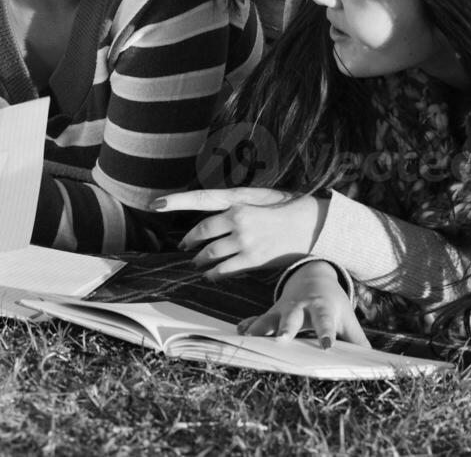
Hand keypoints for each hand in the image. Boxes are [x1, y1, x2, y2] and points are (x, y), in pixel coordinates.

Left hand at [153, 187, 327, 278]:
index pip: (199, 199)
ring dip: (200, 260)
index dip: (175, 201)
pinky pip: (225, 269)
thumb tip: (216, 210)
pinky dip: (214, 273)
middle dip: (189, 242)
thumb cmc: (287, 205)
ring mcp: (245, 241)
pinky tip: (210, 274)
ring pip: (211, 253)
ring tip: (197, 263)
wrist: (315, 224)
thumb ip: (236, 204)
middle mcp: (238, 219)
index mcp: (238, 200)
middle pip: (201, 233)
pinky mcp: (254, 259)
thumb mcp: (259, 196)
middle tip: (184, 247)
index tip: (155, 203)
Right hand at [238, 261, 368, 348]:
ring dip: (260, 328)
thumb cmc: (333, 304)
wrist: (313, 277)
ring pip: (270, 318)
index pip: (325, 321)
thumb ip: (357, 339)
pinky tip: (239, 332)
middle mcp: (300, 307)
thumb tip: (372, 363)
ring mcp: (283, 309)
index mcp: (322, 307)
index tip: (326, 346)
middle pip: (293, 318)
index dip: (325, 333)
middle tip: (281, 340)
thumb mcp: (347, 317)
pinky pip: (258, 318)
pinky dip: (249, 325)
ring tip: (250, 338)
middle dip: (287, 328)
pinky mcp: (272, 312)